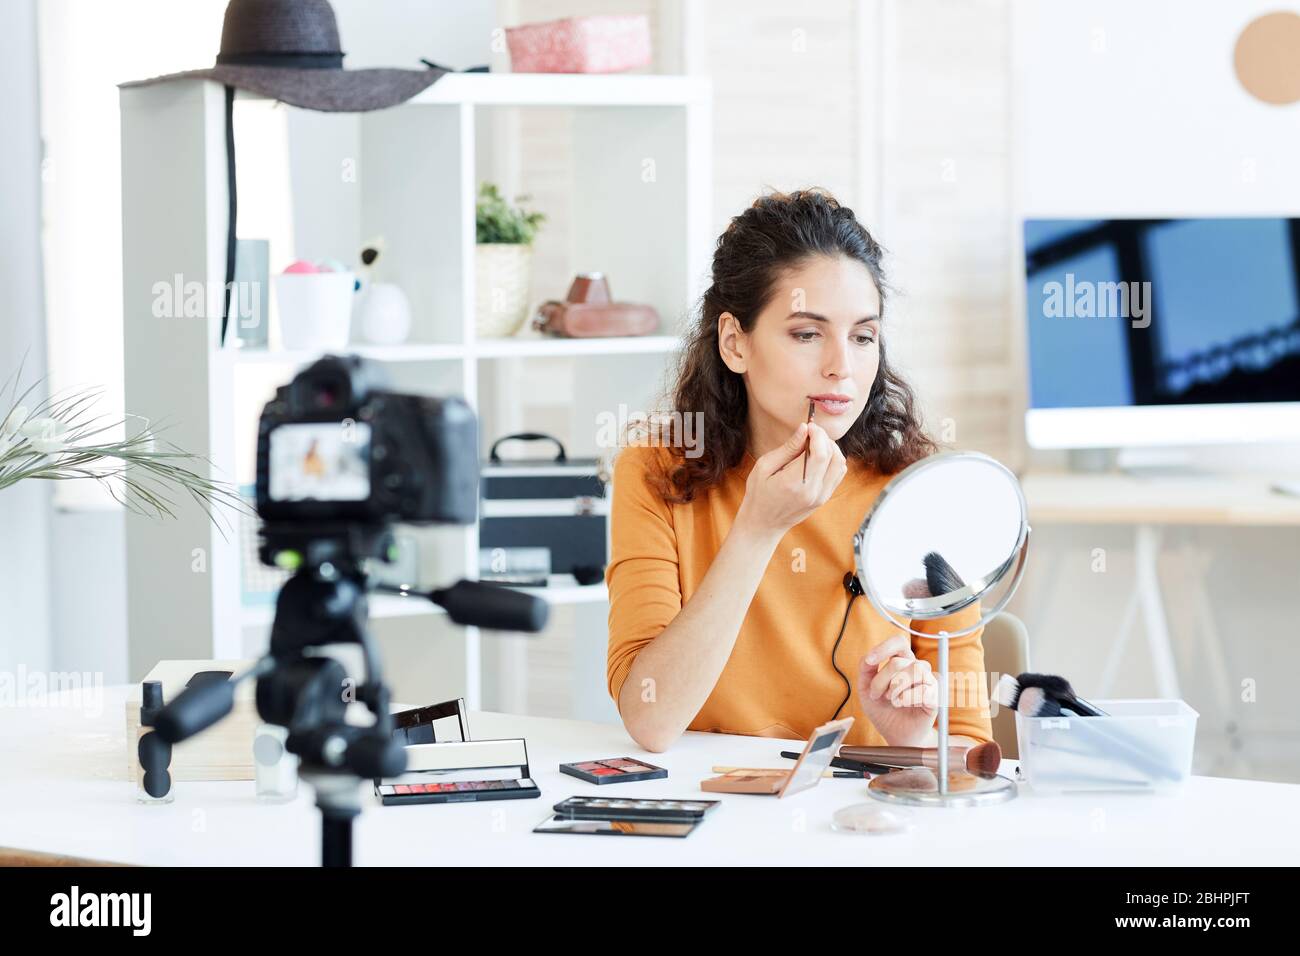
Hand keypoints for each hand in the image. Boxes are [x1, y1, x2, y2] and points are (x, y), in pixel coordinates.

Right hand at [735, 422, 846, 538]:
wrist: (763, 524)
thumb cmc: (758, 494)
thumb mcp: (764, 467)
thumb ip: (788, 448)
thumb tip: (804, 429)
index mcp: (795, 483)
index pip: (820, 453)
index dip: (818, 434)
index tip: (809, 426)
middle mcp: (813, 491)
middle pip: (833, 456)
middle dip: (824, 438)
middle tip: (810, 433)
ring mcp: (821, 496)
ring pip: (840, 464)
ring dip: (831, 449)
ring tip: (814, 444)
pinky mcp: (824, 498)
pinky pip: (838, 474)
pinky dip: (833, 460)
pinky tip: (818, 457)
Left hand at [857, 632, 938, 746]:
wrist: (895, 735)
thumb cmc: (883, 710)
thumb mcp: (866, 690)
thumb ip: (865, 671)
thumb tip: (868, 658)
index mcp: (901, 662)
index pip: (898, 642)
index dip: (883, 648)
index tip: (870, 661)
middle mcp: (916, 668)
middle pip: (899, 661)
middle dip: (881, 680)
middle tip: (875, 695)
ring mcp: (928, 681)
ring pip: (915, 670)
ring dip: (896, 688)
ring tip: (891, 700)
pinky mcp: (935, 697)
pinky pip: (924, 690)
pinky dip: (907, 698)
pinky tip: (901, 704)